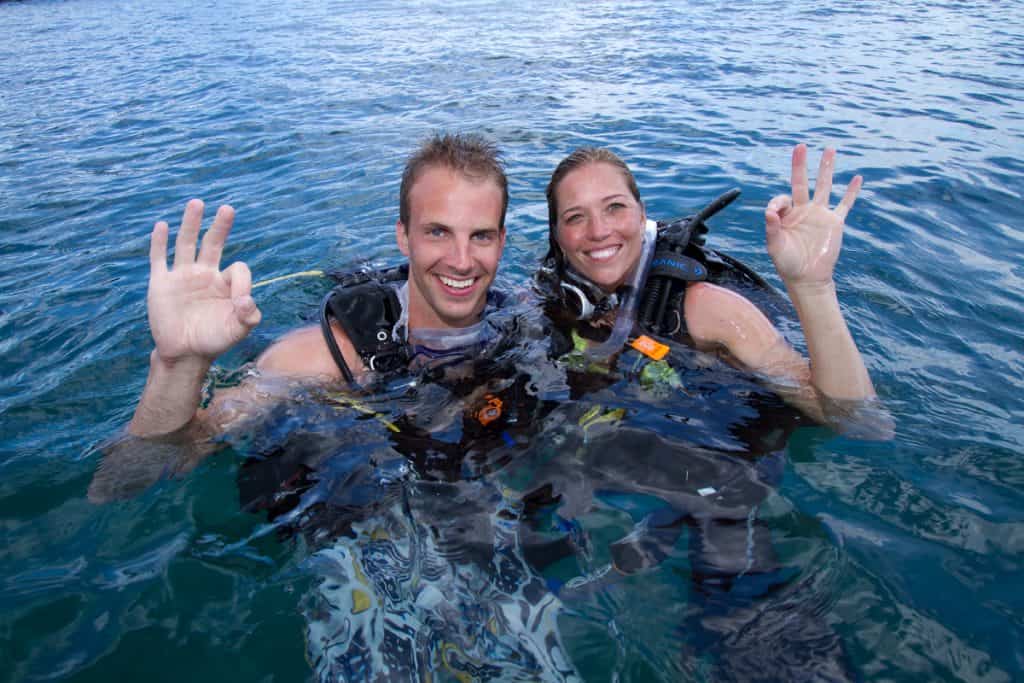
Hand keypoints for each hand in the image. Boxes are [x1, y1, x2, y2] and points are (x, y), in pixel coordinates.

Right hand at [147, 199, 260, 363]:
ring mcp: (182, 277)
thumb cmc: (213, 341)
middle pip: (212, 243)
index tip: (240, 303)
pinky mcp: (161, 283)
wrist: (184, 354)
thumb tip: (247, 301)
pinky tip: (162, 226)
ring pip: (186, 244)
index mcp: (225, 284)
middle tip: (228, 209)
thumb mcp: (237, 330)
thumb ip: (249, 316)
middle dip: (220, 227)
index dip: (242, 281)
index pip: (237, 269)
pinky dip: (159, 242)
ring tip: (197, 203)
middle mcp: (204, 274)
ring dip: (191, 224)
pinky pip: (159, 259)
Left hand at [765, 144, 861, 286]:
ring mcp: (819, 215)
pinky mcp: (834, 222)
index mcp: (786, 215)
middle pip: (802, 182)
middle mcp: (803, 211)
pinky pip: (845, 204)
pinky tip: (857, 178)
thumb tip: (769, 211)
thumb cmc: (788, 264)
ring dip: (826, 168)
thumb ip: (772, 228)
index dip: (778, 202)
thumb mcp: (775, 247)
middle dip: (800, 165)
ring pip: (824, 186)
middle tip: (800, 146)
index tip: (775, 213)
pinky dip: (851, 191)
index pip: (783, 198)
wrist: (808, 278)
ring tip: (830, 149)